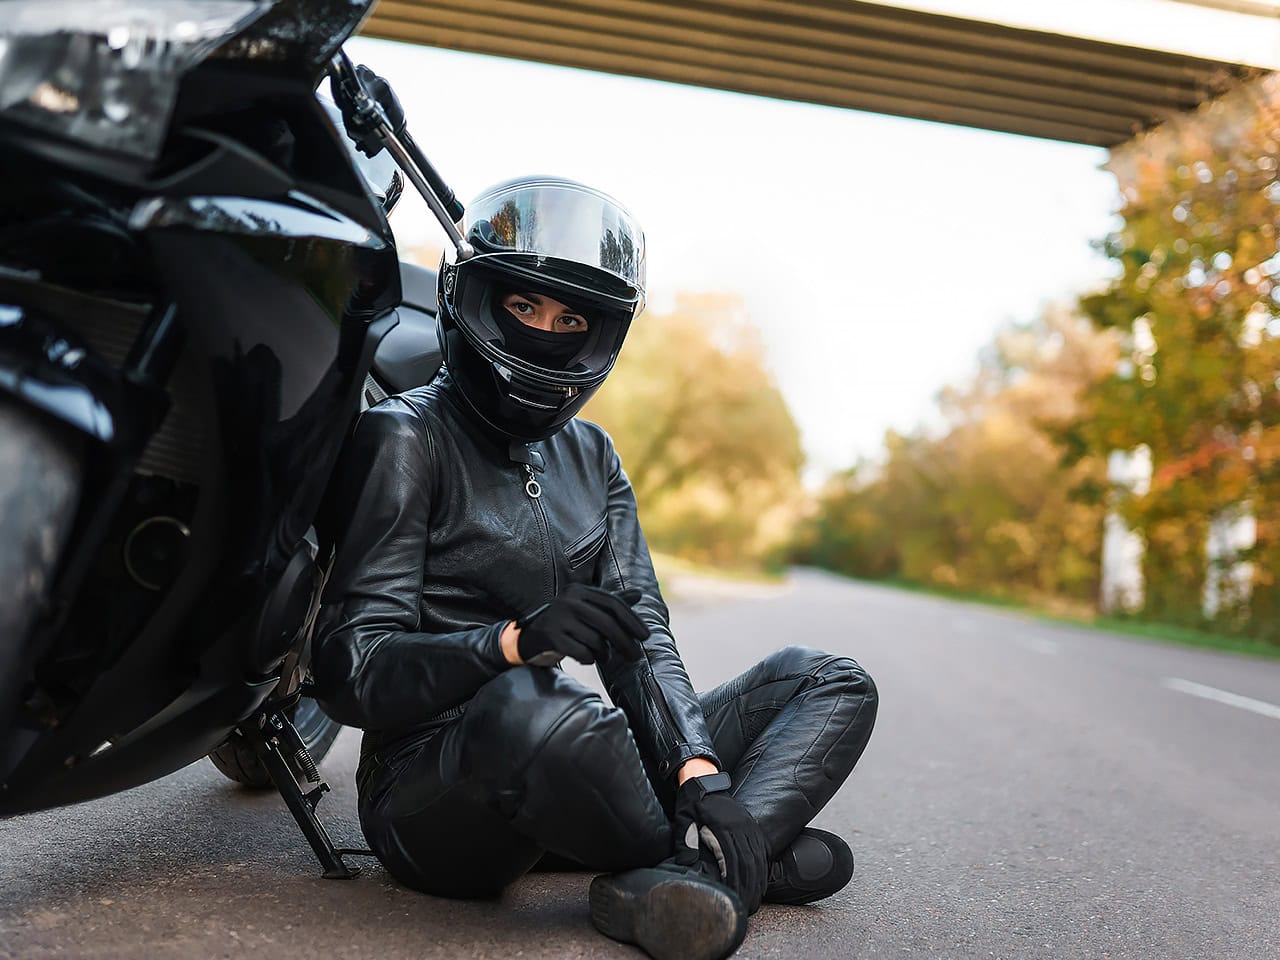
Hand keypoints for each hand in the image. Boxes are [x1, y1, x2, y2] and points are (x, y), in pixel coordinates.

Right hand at [514, 584, 647, 666]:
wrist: (529, 638)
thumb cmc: (565, 623)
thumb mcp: (587, 609)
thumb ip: (611, 602)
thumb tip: (638, 593)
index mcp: (579, 590)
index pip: (613, 603)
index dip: (632, 620)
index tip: (645, 636)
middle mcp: (568, 600)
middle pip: (607, 622)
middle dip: (625, 641)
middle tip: (635, 656)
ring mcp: (558, 618)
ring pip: (595, 640)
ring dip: (604, 653)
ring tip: (603, 656)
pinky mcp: (550, 636)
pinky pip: (581, 652)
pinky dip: (588, 658)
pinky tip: (586, 658)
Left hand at [672, 772, 769, 912]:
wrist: (703, 781)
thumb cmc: (691, 803)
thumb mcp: (683, 820)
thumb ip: (686, 842)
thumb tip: (687, 865)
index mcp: (723, 828)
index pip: (733, 862)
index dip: (735, 884)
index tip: (734, 900)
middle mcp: (740, 827)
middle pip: (749, 864)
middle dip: (749, 889)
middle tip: (748, 909)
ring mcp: (749, 826)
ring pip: (758, 859)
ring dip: (758, 882)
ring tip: (755, 901)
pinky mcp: (752, 826)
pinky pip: (762, 850)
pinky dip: (763, 868)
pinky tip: (761, 882)